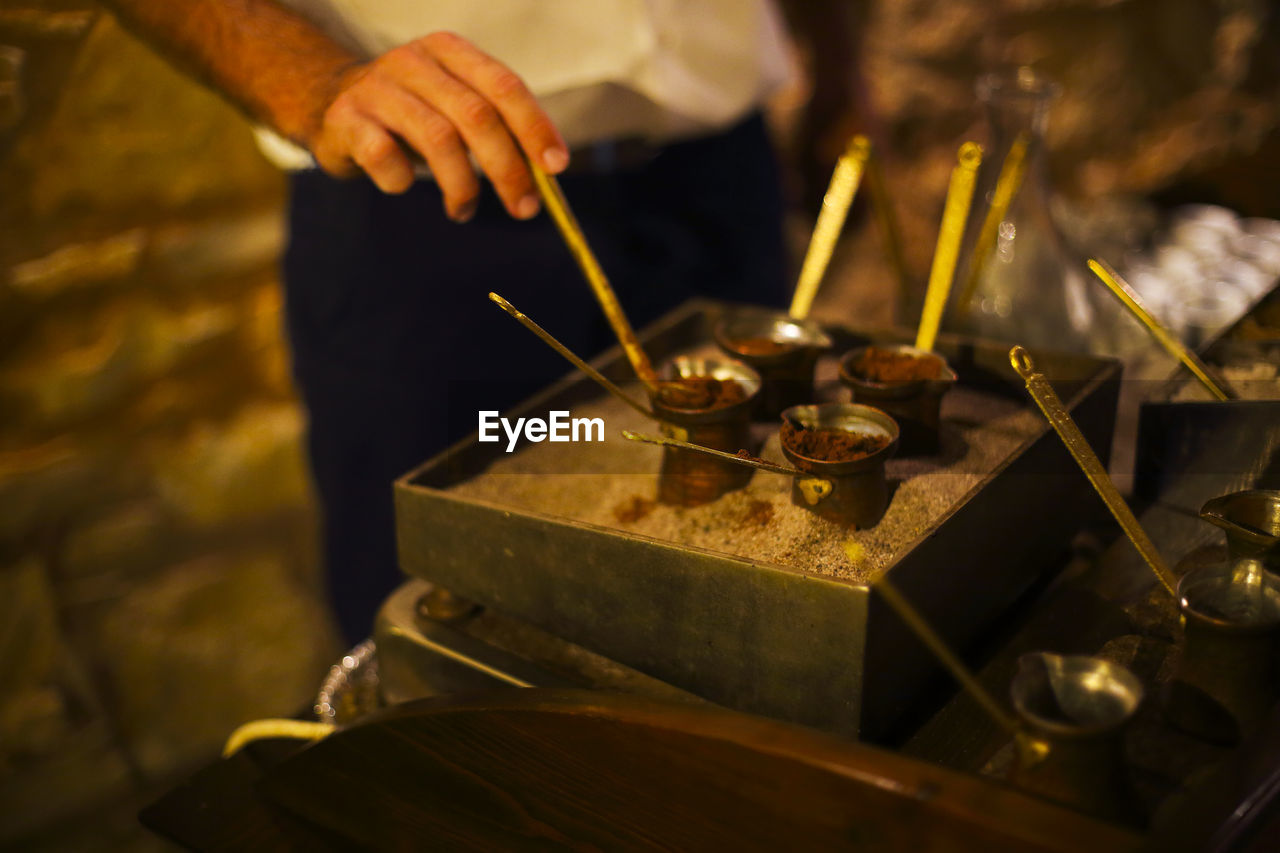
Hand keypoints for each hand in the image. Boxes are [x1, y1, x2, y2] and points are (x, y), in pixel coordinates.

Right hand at [309, 31, 568, 221]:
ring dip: (461, 186)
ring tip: (464, 210)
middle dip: (507, 168)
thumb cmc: (410, 114)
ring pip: (437, 139)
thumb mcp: (454, 106)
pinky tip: (404, 186)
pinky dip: (402, 180)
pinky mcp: (345, 119)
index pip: (504, 86)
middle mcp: (414, 61)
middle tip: (523, 208)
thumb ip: (497, 128)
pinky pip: (383, 156)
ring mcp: (376, 87)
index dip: (534, 127)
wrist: (328, 105)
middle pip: (476, 115)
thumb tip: (546, 173)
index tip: (555, 167)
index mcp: (450, 51)